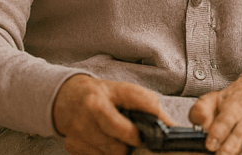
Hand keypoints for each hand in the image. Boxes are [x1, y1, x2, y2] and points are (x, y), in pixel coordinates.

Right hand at [52, 74, 172, 154]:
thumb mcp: (128, 92)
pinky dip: (106, 153)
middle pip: (116, 148)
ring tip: (120, 139)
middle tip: (134, 140)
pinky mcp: (73, 147)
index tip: (146, 138)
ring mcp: (77, 134)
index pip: (121, 128)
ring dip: (118, 152)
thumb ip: (150, 107)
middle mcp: (85, 120)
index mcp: (99, 102)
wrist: (70, 97)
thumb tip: (171, 128)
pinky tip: (107, 143)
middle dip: (129, 147)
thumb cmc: (106, 95)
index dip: (136, 136)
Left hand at [188, 72, 241, 154]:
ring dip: (239, 152)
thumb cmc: (236, 97)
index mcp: (234, 104)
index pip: (225, 120)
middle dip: (228, 148)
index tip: (210, 145)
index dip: (217, 134)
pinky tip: (240, 154)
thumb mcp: (214, 97)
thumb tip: (201, 122)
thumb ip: (201, 110)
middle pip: (239, 134)